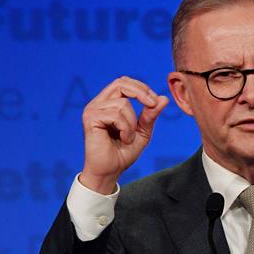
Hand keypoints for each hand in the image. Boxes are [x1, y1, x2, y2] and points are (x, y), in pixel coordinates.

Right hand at [79, 76, 169, 193]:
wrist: (110, 171)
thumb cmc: (123, 153)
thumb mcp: (142, 131)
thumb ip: (150, 115)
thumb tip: (163, 98)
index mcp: (108, 103)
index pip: (124, 83)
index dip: (142, 88)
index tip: (155, 102)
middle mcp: (98, 103)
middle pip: (121, 83)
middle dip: (141, 92)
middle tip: (152, 105)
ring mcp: (93, 110)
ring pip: (123, 104)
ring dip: (132, 123)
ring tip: (128, 138)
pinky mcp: (90, 118)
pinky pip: (116, 115)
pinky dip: (126, 128)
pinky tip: (124, 139)